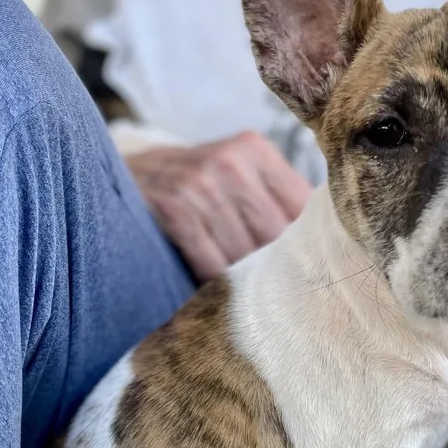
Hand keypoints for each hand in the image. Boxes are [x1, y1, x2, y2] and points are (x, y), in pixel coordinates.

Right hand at [127, 131, 311, 281]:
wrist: (117, 178)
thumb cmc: (192, 187)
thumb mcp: (235, 175)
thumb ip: (276, 199)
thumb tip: (331, 243)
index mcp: (254, 149)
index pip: (301, 206)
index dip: (310, 244)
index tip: (317, 271)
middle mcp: (230, 160)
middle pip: (276, 232)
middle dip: (280, 267)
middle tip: (288, 296)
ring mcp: (199, 181)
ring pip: (245, 251)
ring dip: (248, 279)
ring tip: (255, 298)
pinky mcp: (172, 206)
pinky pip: (210, 259)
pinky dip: (216, 279)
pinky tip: (218, 290)